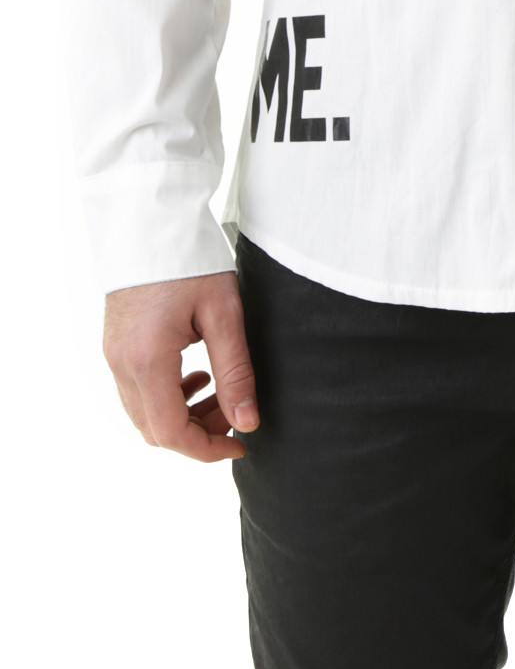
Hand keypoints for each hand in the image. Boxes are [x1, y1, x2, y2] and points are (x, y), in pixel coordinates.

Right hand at [102, 271, 258, 462]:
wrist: (150, 220)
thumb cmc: (190, 259)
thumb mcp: (223, 312)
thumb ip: (235, 371)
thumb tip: (247, 421)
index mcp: (147, 360)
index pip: (171, 432)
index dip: (207, 449)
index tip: (240, 442)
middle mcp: (121, 364)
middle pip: (154, 430)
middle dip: (198, 434)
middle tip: (235, 414)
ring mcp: (113, 355)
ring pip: (144, 414)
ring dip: (183, 415)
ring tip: (220, 391)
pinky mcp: (114, 345)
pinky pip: (136, 391)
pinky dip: (166, 396)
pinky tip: (197, 374)